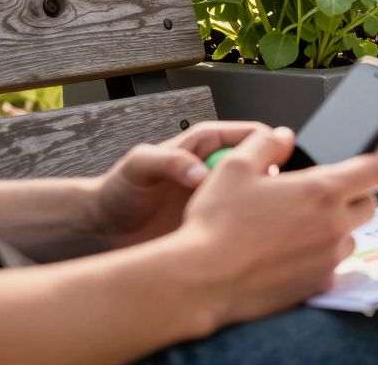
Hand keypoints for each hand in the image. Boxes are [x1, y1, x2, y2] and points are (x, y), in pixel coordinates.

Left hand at [89, 121, 271, 249]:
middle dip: (271, 182)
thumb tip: (202, 173)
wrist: (106, 229)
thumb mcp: (139, 166)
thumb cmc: (119, 191)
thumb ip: (170, 161)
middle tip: (266, 202)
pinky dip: (248, 232)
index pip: (254, 136)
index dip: (268, 148)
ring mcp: (219, 197)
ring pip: (257, 198)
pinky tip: (241, 242)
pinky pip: (243, 225)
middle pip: (263, 168)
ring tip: (253, 225)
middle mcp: (218, 169)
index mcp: (206, 144)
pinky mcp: (216, 223)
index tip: (269, 169)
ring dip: (261, 209)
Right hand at [174, 127, 377, 327]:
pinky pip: (332, 264)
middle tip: (320, 194)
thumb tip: (283, 136)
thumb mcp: (234, 166)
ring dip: (335, 227)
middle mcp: (334, 225)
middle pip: (368, 204)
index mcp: (321, 190)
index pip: (377, 170)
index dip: (375, 161)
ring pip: (350, 236)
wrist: (203, 281)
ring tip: (297, 225)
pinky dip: (319, 256)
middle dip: (352, 195)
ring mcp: (329, 258)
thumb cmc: (216, 226)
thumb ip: (265, 143)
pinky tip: (288, 252)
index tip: (367, 161)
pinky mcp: (319, 284)